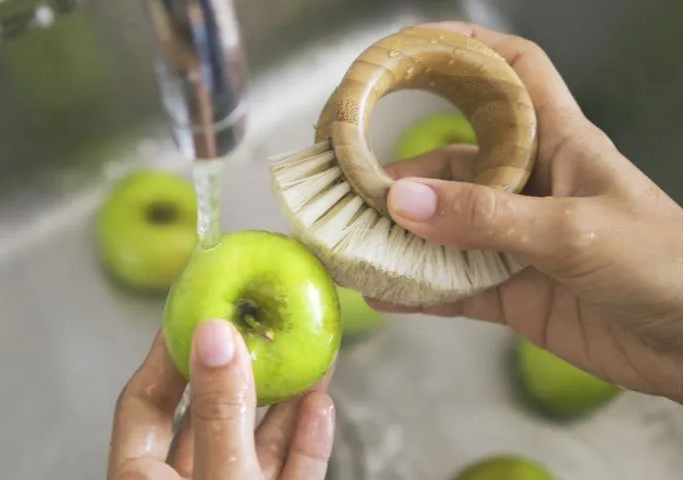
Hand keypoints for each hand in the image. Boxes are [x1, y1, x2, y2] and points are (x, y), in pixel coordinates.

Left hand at [107, 319, 335, 478]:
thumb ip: (219, 413)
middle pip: (207, 416)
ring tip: (307, 355)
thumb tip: (215, 335)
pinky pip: (287, 477)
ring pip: (253, 444)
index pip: (144, 402)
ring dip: (284, 402)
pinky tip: (320, 407)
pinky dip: (304, 444)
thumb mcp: (222, 479)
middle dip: (240, 369)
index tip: (196, 312)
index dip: (168, 352)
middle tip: (259, 324)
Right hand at [372, 21, 682, 401]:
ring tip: (352, 241)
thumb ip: (486, 218)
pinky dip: (416, 289)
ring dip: (399, 236)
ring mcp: (516, 240)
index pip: (514, 73)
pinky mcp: (511, 290)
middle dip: (400, 173)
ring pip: (443, 228)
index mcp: (559, 144)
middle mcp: (529, 186)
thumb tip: (401, 204)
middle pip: (452, 163)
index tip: (413, 47)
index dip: (468, 49)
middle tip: (349, 187)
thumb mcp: (573, 230)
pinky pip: (451, 285)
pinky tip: (382, 293)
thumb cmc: (662, 264)